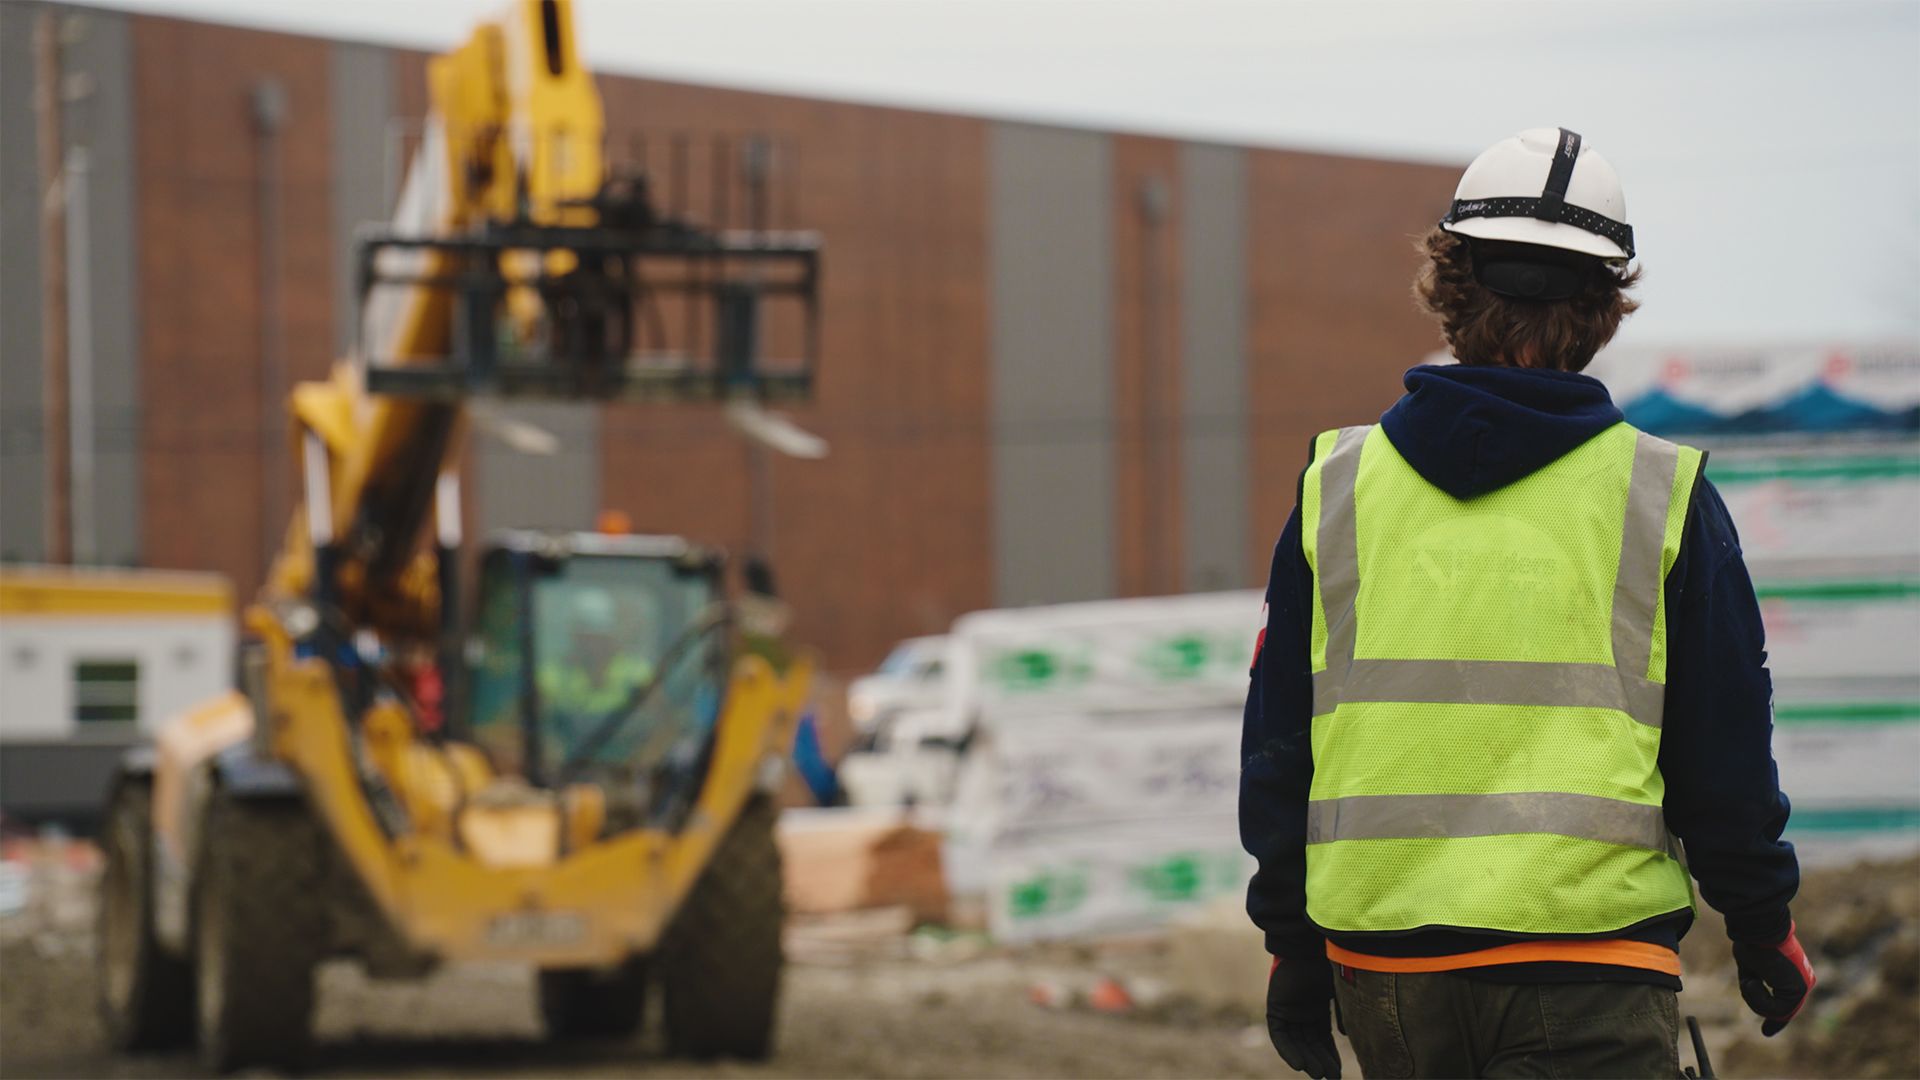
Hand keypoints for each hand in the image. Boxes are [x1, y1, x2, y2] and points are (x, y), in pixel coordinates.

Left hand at [1266, 955, 1341, 1078]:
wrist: (1308, 947)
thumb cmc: (1329, 964)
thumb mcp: (1342, 992)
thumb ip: (1344, 1013)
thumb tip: (1348, 1036)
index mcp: (1318, 1007)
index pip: (1323, 1038)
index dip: (1331, 1055)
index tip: (1339, 1072)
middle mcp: (1302, 1011)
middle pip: (1310, 1043)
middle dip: (1321, 1061)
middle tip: (1332, 1078)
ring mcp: (1288, 1010)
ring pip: (1296, 1042)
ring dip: (1307, 1059)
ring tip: (1318, 1075)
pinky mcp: (1275, 1009)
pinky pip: (1279, 1036)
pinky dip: (1288, 1050)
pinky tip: (1299, 1065)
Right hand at [1732, 921, 1815, 1036]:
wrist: (1758, 929)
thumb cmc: (1751, 943)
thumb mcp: (1750, 970)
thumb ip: (1755, 989)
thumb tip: (1751, 1004)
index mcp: (1791, 973)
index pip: (1786, 1001)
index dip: (1776, 1018)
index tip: (1767, 1032)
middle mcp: (1801, 981)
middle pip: (1785, 1010)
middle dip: (1774, 1019)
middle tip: (1767, 1032)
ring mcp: (1802, 986)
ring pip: (1777, 1012)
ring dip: (1755, 1000)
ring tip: (1748, 981)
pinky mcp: (1798, 990)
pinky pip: (1776, 1010)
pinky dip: (1758, 998)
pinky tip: (1752, 981)